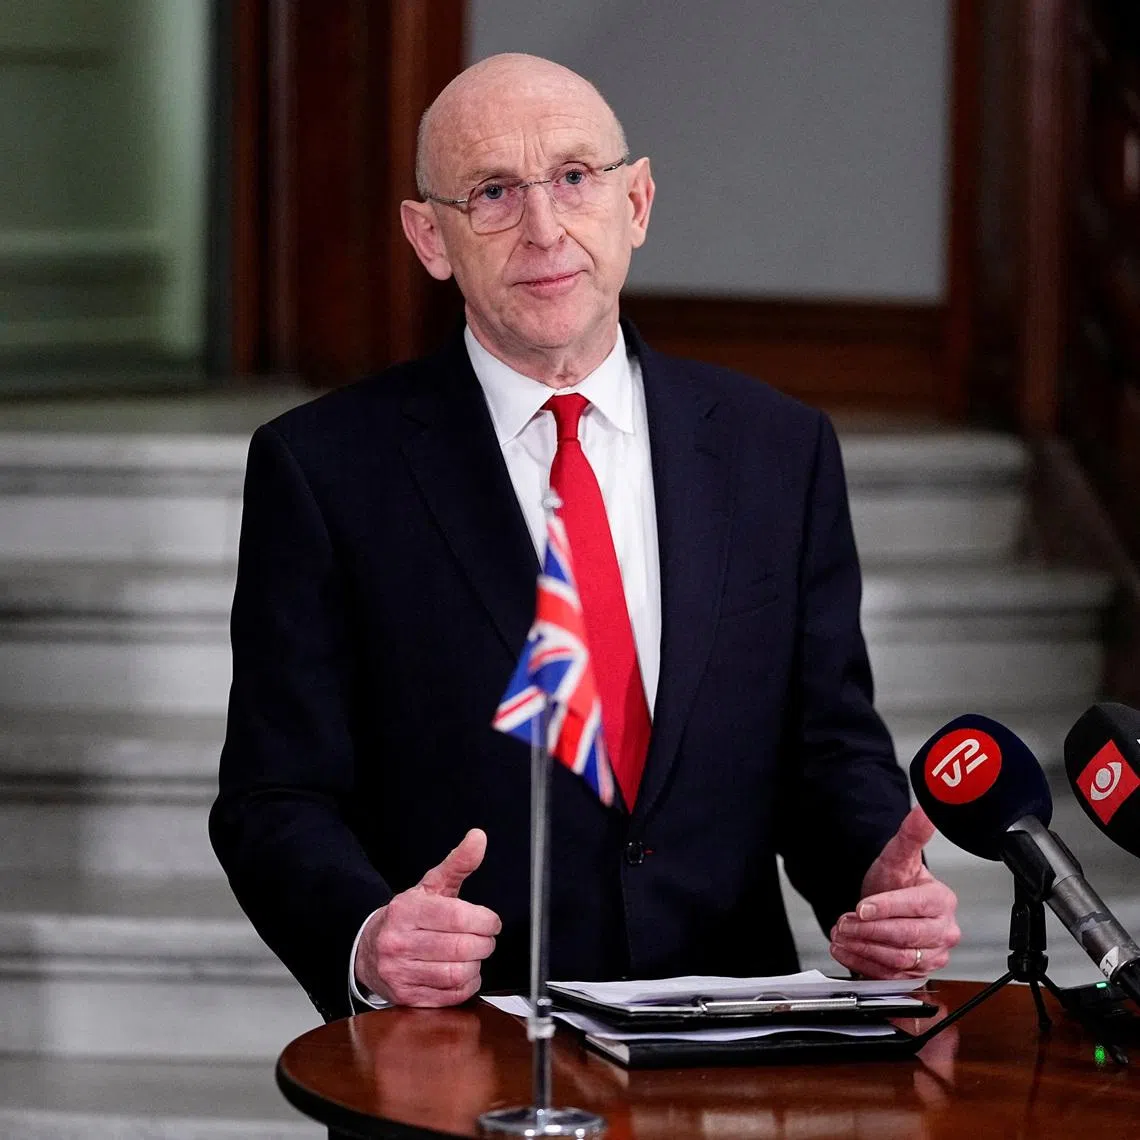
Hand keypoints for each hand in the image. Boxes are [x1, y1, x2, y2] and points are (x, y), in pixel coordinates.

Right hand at [356, 828, 501, 1006]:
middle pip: (461, 948)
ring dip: (476, 965)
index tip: (492, 922)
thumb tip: (478, 838)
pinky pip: (450, 996)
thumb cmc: (407, 916)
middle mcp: (399, 942)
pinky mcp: (406, 997)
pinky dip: (467, 985)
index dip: (485, 921)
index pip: (457, 917)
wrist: (369, 948)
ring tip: (474, 954)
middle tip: (485, 938)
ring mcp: (400, 972)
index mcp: (406, 910)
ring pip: (457, 973)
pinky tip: (464, 972)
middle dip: (484, 943)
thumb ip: (458, 863)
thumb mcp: (431, 886)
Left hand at [829, 806, 959, 978]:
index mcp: (942, 902)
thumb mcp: (898, 855)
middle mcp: (943, 932)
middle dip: (870, 930)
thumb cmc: (894, 880)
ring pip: (897, 959)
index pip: (916, 907)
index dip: (886, 908)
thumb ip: (911, 834)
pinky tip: (844, 950)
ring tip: (840, 934)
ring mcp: (931, 956)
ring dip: (863, 948)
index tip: (861, 907)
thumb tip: (924, 811)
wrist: (885, 903)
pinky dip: (862, 964)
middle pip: (907, 937)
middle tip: (843, 921)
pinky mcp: (915, 974)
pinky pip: (889, 976)